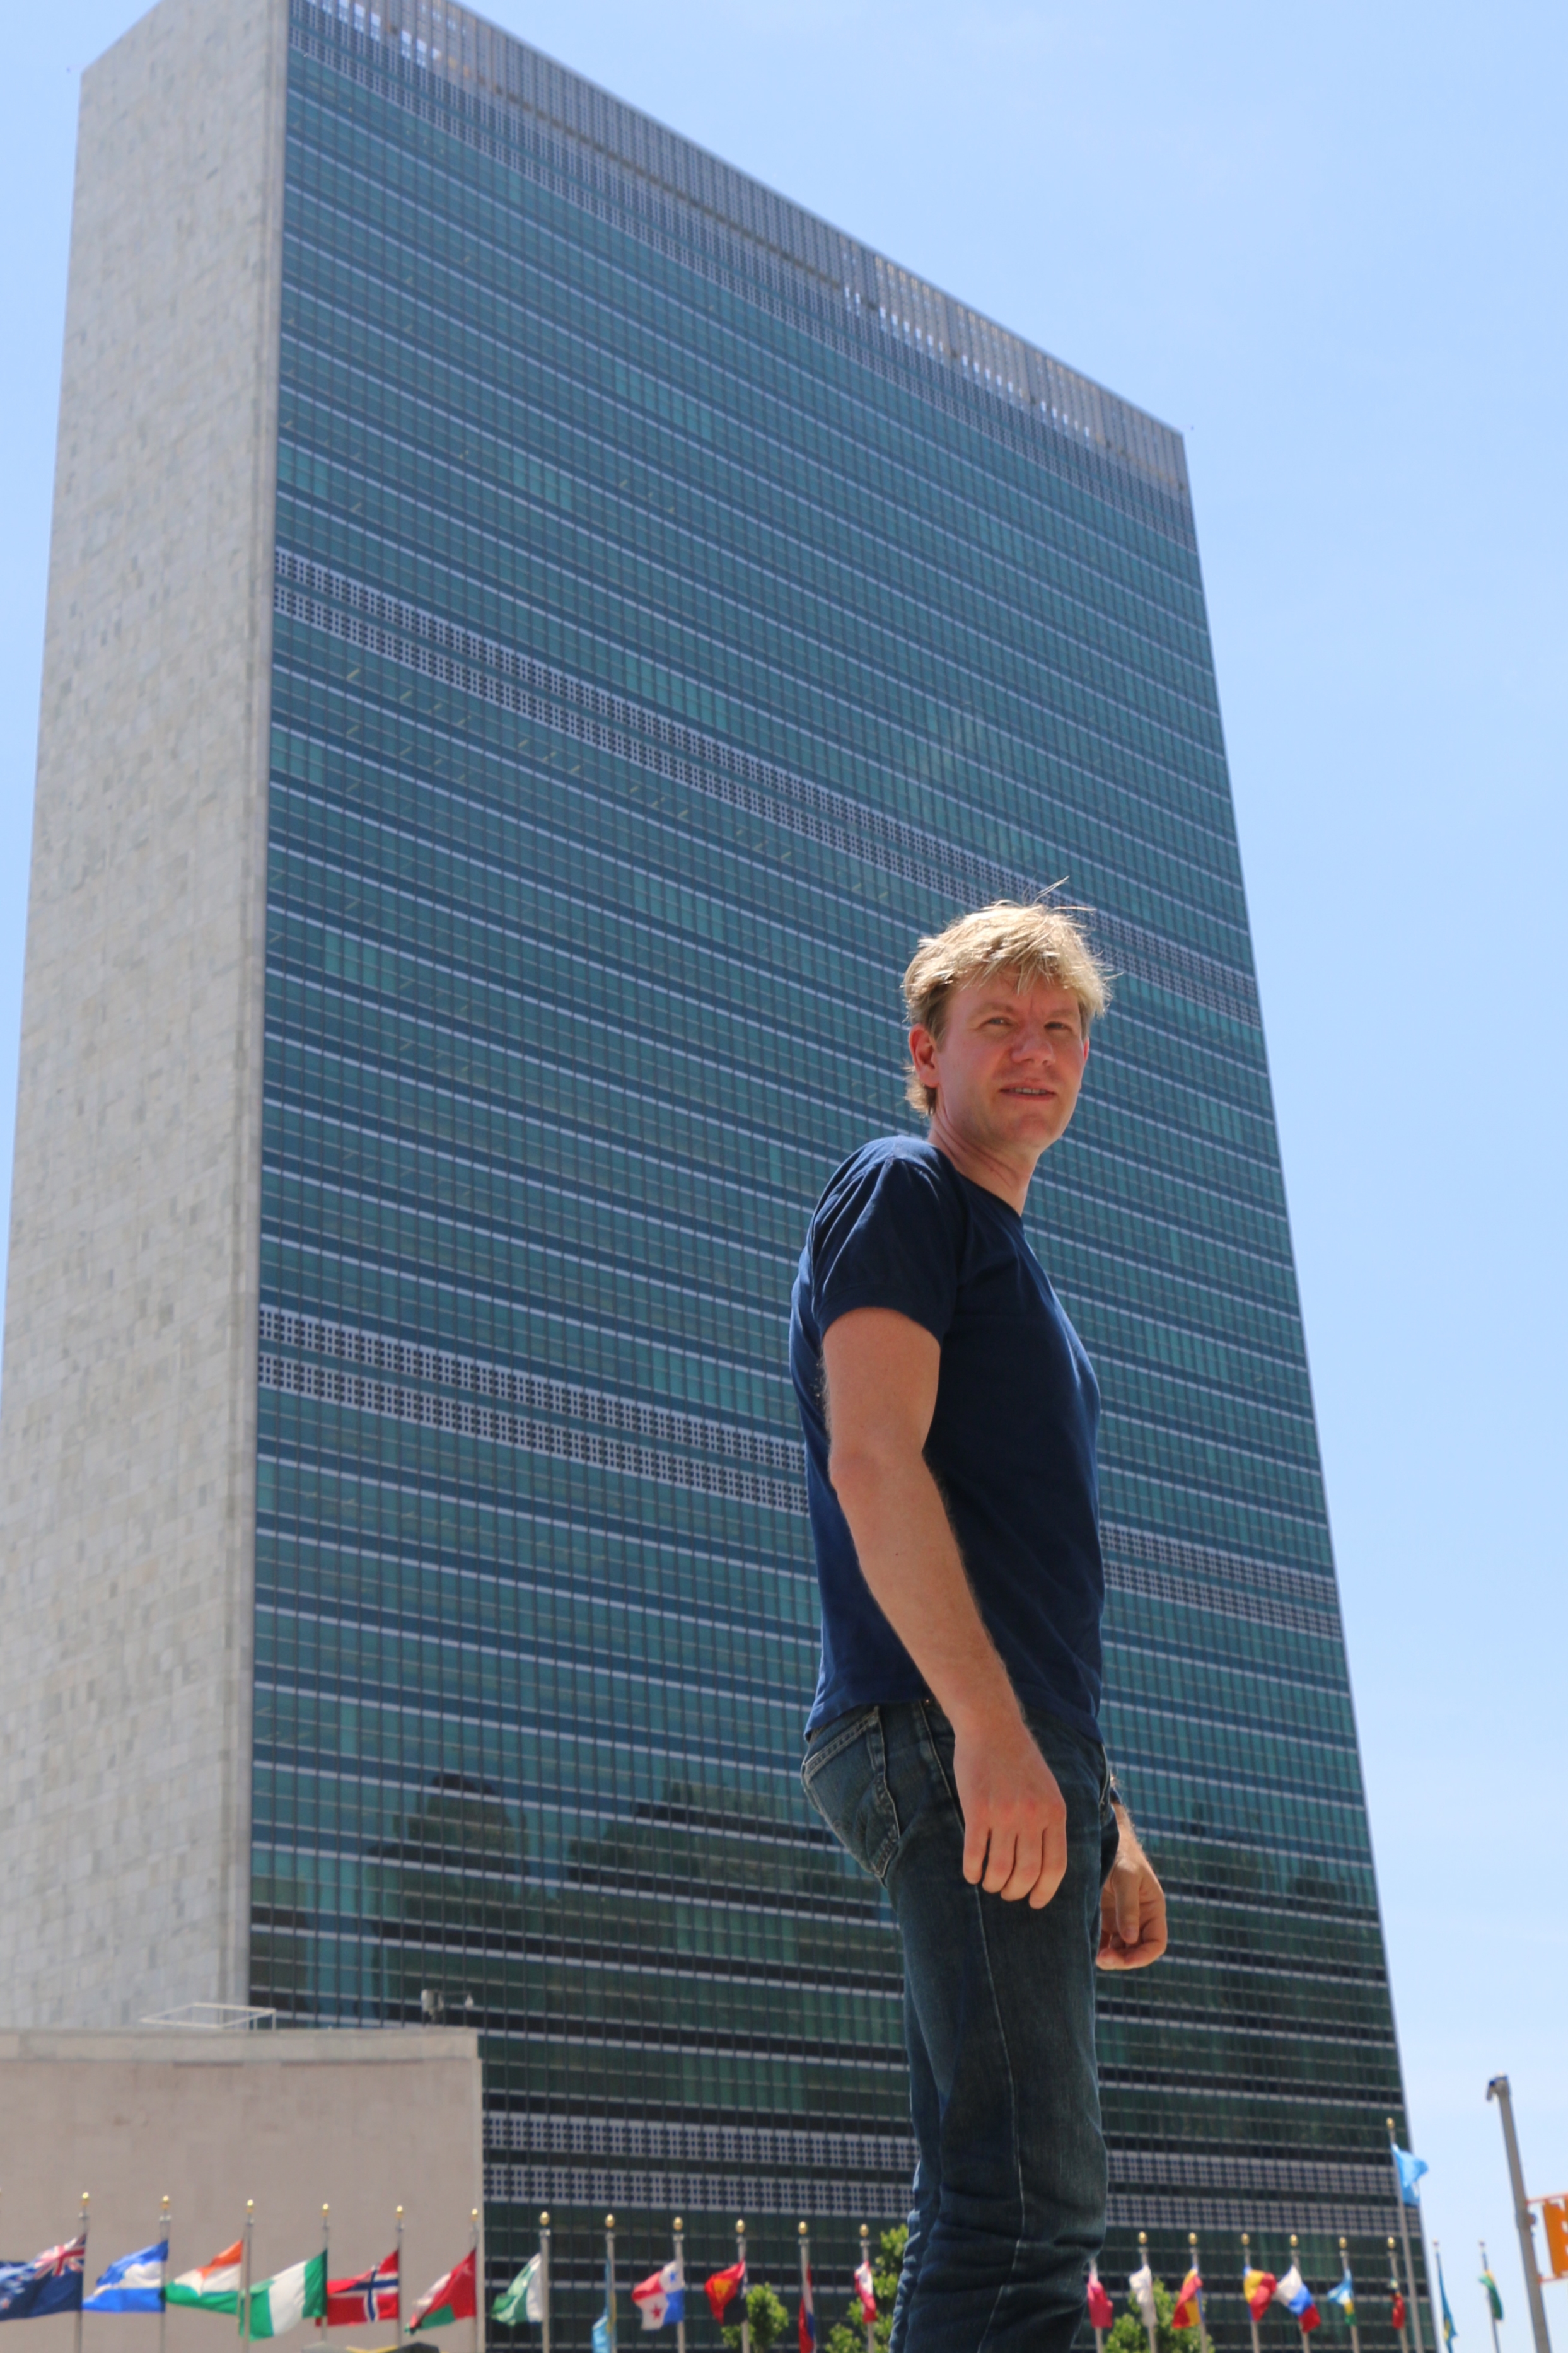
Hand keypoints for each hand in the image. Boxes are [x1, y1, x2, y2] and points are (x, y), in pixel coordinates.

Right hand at [951, 1707, 1068, 1907]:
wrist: (992, 1726)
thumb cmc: (1019, 1760)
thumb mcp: (1048, 1789)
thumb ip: (1049, 1822)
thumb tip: (1045, 1867)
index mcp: (1055, 1813)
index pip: (1055, 1868)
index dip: (1044, 1892)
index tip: (1033, 1902)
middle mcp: (1033, 1816)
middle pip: (1026, 1874)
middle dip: (1014, 1892)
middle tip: (1005, 1892)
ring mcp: (1005, 1813)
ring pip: (1000, 1870)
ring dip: (992, 1884)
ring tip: (987, 1882)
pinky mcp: (977, 1809)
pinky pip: (974, 1854)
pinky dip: (971, 1870)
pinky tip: (970, 1872)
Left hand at [1097, 1806, 1167, 1968]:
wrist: (1102, 1837)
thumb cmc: (1121, 1853)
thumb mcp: (1127, 1877)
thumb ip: (1128, 1907)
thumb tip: (1129, 1939)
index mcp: (1153, 1909)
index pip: (1155, 1943)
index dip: (1143, 1957)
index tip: (1125, 1960)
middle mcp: (1139, 1918)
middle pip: (1136, 1950)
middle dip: (1122, 1959)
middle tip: (1103, 1959)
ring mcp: (1121, 1919)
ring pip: (1119, 1949)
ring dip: (1109, 1956)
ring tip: (1095, 1956)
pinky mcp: (1105, 1916)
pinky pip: (1104, 1940)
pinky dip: (1098, 1947)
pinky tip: (1087, 1948)